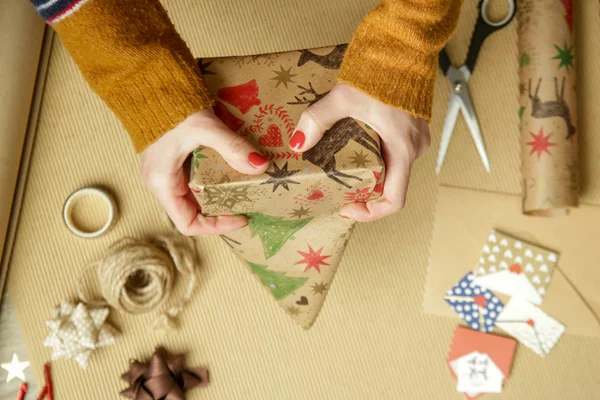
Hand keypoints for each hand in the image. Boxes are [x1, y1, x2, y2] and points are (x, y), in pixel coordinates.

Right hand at [140, 108, 268, 234]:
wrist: (148, 79)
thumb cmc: (169, 105)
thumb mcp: (204, 128)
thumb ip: (232, 147)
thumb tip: (261, 166)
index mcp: (162, 183)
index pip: (188, 223)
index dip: (216, 226)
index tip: (242, 216)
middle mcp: (160, 183)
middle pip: (193, 211)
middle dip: (221, 211)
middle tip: (247, 202)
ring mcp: (163, 171)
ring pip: (193, 196)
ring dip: (217, 195)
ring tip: (242, 188)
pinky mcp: (169, 159)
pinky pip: (192, 179)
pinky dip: (211, 180)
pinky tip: (229, 170)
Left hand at [290, 83, 429, 221]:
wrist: (405, 44)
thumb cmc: (382, 71)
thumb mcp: (344, 98)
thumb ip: (318, 120)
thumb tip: (297, 143)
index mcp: (403, 150)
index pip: (395, 200)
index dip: (371, 212)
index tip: (347, 208)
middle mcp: (414, 150)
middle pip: (389, 185)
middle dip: (363, 191)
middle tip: (337, 187)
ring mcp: (416, 138)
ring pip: (392, 169)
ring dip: (369, 173)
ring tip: (342, 166)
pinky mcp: (412, 128)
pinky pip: (394, 152)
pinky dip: (376, 157)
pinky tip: (354, 146)